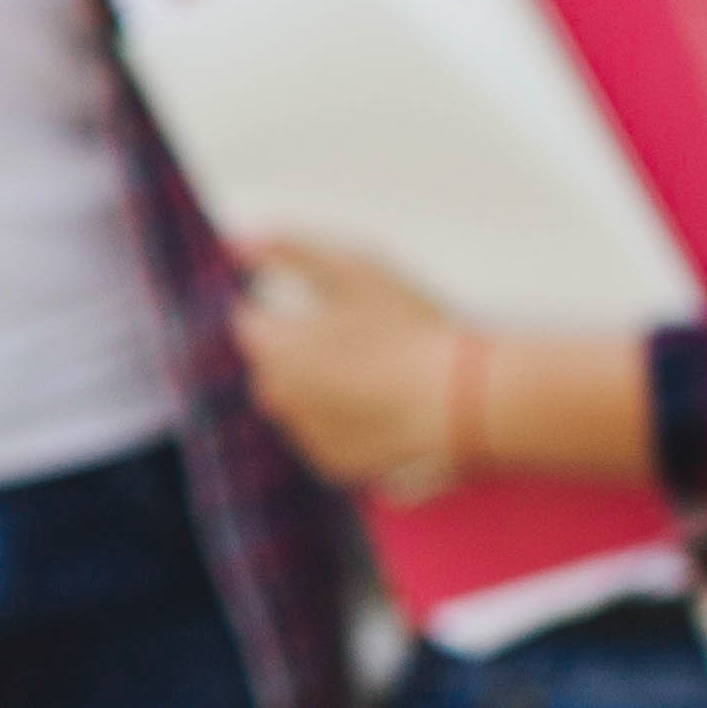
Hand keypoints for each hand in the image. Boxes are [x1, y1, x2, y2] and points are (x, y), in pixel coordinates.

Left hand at [234, 237, 474, 497]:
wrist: (464, 401)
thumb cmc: (411, 329)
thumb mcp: (355, 269)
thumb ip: (293, 249)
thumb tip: (242, 242)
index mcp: (275, 348)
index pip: (249, 320)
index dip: (278, 305)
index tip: (316, 300)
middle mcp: (278, 398)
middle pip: (272, 363)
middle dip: (299, 347)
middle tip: (356, 333)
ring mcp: (305, 435)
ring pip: (298, 400)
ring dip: (320, 384)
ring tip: (375, 368)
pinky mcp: (333, 465)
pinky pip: (325, 433)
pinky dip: (343, 418)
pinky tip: (382, 402)